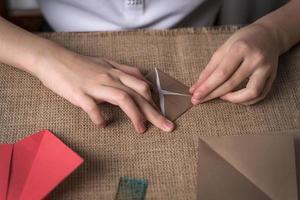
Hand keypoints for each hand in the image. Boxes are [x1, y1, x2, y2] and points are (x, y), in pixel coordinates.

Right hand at [32, 46, 173, 132]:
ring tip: (142, 130)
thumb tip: (141, 80)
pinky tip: (104, 125)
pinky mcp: (80, 94)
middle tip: (167, 127)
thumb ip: (123, 71)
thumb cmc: (80, 64)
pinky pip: (93, 108)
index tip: (162, 114)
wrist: (53, 59)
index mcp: (116, 72)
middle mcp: (110, 77)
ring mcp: (96, 85)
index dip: (155, 101)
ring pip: (123, 98)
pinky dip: (101, 119)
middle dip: (155, 112)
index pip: (142, 86)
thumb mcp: (106, 63)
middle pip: (139, 94)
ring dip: (135, 115)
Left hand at [190, 24, 279, 104]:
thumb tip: (196, 87)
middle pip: (232, 84)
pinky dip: (245, 100)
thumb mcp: (223, 49)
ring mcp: (266, 68)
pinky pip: (259, 95)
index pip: (221, 73)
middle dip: (213, 95)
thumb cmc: (242, 41)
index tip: (195, 96)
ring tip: (220, 97)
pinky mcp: (273, 76)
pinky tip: (234, 97)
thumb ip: (210, 69)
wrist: (268, 35)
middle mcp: (255, 59)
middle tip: (199, 100)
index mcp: (240, 48)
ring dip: (232, 100)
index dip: (207, 87)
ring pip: (250, 93)